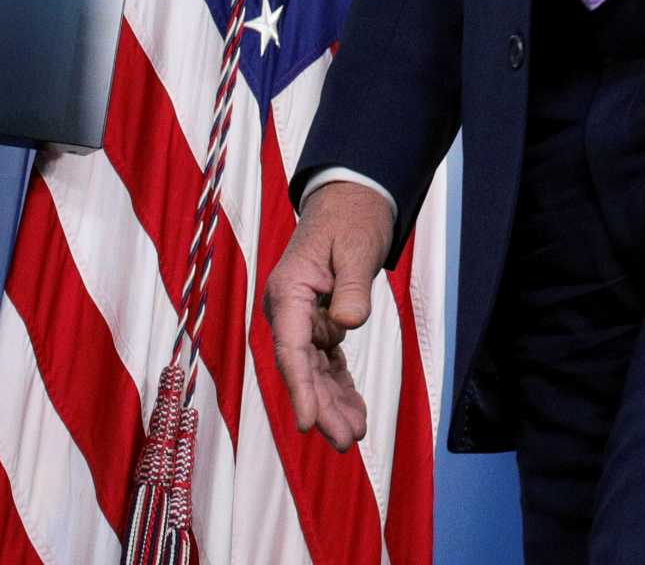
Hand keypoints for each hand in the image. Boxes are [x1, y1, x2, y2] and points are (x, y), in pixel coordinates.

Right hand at [262, 179, 393, 450]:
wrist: (351, 202)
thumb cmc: (351, 221)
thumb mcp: (356, 248)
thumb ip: (353, 286)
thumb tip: (348, 324)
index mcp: (288, 292)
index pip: (291, 350)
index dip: (300, 390)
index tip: (307, 423)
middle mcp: (288, 312)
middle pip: (302, 369)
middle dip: (322, 408)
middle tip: (345, 441)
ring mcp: (302, 320)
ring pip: (315, 372)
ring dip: (332, 404)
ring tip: (353, 436)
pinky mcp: (319, 325)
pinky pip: (327, 363)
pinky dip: (340, 387)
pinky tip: (354, 413)